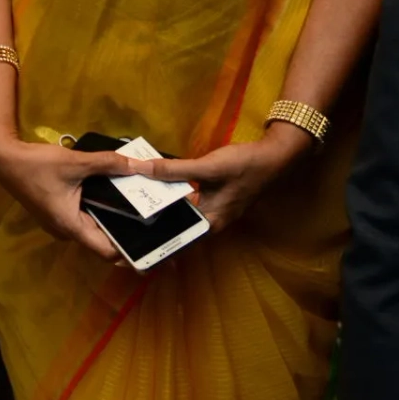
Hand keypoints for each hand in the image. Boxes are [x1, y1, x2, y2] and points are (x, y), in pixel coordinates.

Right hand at [0, 137, 150, 263]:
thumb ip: (108, 163)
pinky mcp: (58, 213)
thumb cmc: (36, 165)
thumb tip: (139, 165)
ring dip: (112, 220)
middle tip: (152, 222)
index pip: (107, 251)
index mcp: (70, 225)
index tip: (152, 246)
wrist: (4, 159)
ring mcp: (60, 223)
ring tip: (137, 207)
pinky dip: (99, 211)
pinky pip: (84, 219)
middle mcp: (66, 231)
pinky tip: (113, 196)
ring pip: (94, 229)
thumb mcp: (75, 162)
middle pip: (103, 241)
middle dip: (126, 233)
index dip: (130, 252)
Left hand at [145, 123, 309, 234]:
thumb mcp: (207, 167)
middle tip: (124, 219)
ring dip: (162, 207)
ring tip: (132, 202)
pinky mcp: (213, 198)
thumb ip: (173, 170)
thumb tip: (141, 169)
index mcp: (210, 223)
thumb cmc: (244, 166)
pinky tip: (156, 185)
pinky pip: (187, 202)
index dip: (155, 243)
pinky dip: (173, 195)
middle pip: (176, 227)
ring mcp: (213, 210)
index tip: (130, 242)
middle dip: (154, 223)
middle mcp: (210, 222)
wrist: (273, 156)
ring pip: (181, 213)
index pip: (177, 240)